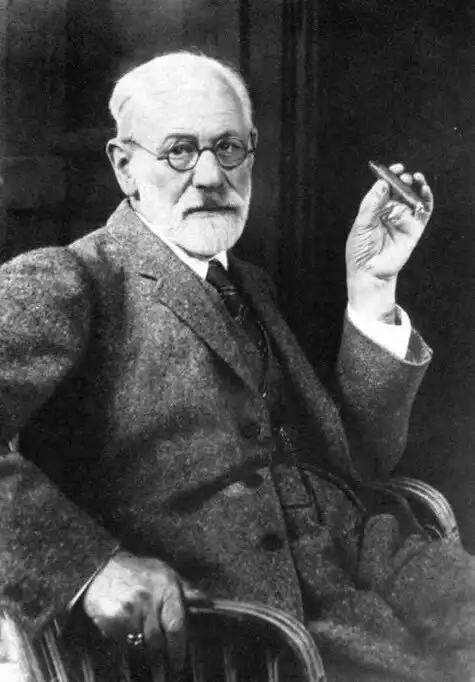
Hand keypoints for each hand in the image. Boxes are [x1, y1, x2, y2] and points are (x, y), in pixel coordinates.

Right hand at [82, 551, 204, 672]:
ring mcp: (129, 610)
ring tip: (138, 629)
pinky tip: (124, 625)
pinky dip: (125, 639)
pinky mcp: (112, 620)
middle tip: (159, 649)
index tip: (179, 662)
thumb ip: (185, 589)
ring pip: (141, 644)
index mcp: (166, 587)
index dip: (179, 648)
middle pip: (158, 641)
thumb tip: (206, 601)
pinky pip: (123, 642)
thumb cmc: (137, 571)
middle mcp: (148, 599)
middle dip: (160, 648)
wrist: (101, 568)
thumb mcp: (164, 573)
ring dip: (142, 643)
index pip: (176, 626)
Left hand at [346, 163, 433, 321]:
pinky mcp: (414, 229)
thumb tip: (383, 183)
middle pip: (400, 189)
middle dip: (402, 179)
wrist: (369, 272)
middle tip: (402, 175)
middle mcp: (390, 211)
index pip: (384, 187)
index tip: (394, 167)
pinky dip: (426, 200)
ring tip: (414, 178)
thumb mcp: (362, 224)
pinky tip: (424, 190)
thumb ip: (372, 204)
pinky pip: (424, 211)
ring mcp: (403, 219)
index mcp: (375, 208)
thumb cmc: (361, 250)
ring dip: (416, 185)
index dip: (389, 175)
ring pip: (413, 197)